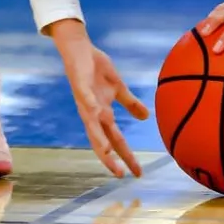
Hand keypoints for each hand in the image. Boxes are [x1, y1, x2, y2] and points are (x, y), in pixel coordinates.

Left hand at [50, 20, 148, 177]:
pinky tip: (97, 112)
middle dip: (110, 158)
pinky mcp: (81, 85)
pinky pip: (86, 97)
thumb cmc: (95, 68)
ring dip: (99, 138)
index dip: (126, 157)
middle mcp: (92, 112)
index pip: (116, 141)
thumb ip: (130, 103)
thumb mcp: (118, 88)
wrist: (78, 49)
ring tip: (106, 152)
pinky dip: (90, 105)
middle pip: (101, 140)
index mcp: (102, 114)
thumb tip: (145, 118)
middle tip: (120, 174)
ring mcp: (86, 100)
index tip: (136, 173)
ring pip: (92, 124)